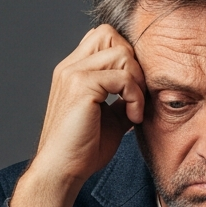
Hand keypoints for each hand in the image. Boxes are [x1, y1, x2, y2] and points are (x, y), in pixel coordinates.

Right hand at [10, 25, 145, 206]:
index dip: (126, 57)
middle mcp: (70, 67)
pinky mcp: (81, 86)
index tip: (134, 91)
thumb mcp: (110, 119)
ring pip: (121, 52)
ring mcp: (73, 73)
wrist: (61, 172)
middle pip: (110, 34)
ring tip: (135, 110)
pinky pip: (123, 76)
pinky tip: (133, 118)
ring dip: (137, 81)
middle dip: (133, 62)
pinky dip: (135, 96)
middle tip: (137, 95)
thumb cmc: (83, 151)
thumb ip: (122, 99)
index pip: (103, 38)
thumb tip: (144, 92)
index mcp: (73, 71)